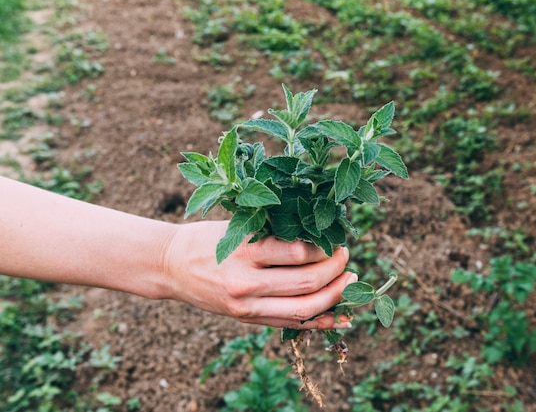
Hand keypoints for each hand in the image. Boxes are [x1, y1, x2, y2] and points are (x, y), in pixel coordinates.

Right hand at [163, 221, 355, 328]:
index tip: (333, 239)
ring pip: (303, 309)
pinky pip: (290, 324)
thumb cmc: (206, 239)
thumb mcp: (238, 227)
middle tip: (346, 257)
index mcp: (243, 251)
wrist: (171, 266)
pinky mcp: (247, 320)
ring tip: (350, 282)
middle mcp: (245, 283)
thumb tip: (319, 235)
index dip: (324, 247)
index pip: (297, 252)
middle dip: (335, 271)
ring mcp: (246, 307)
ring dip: (334, 296)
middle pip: (306, 284)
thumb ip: (273, 234)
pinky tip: (341, 317)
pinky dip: (320, 322)